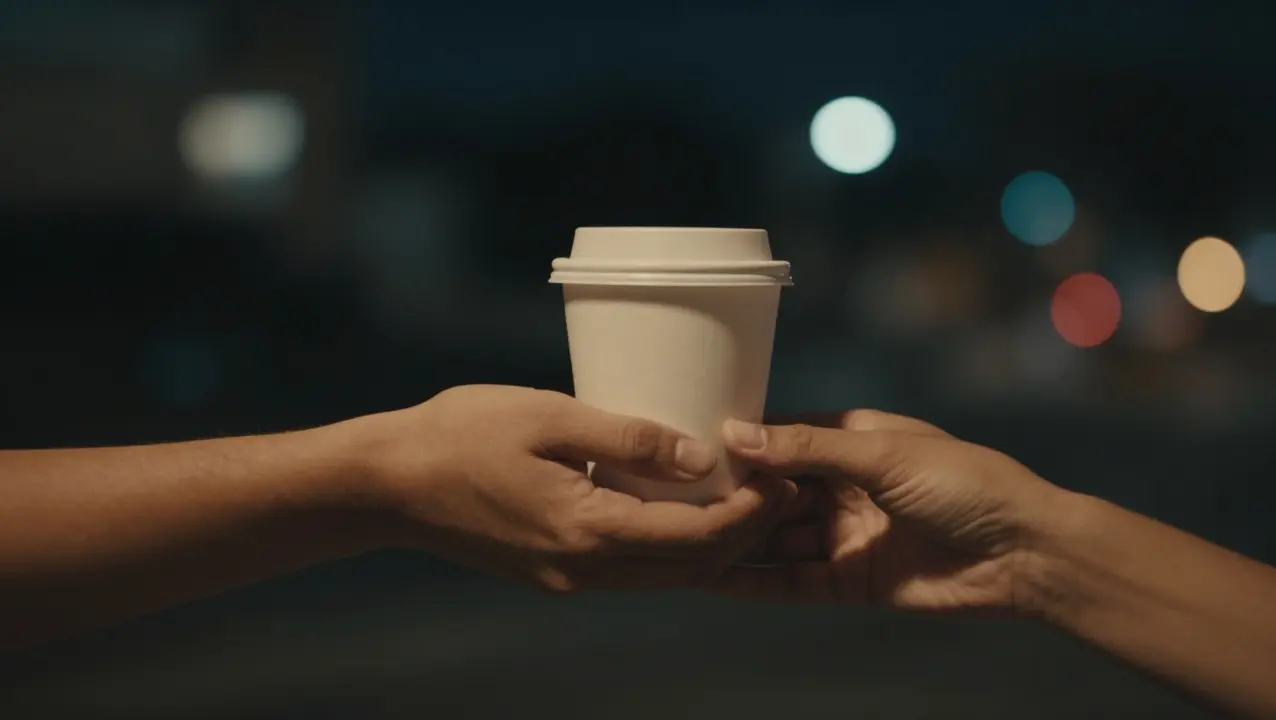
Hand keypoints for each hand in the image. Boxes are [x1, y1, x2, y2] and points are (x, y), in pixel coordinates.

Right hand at [351, 385, 793, 592]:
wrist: (390, 485)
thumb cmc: (462, 434)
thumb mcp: (548, 416)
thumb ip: (629, 437)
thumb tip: (702, 456)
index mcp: (589, 531)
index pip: (698, 536)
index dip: (752, 510)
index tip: (786, 473)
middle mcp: (586, 570)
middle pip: (693, 566)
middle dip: (748, 531)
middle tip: (785, 486)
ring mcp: (570, 579)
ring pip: (667, 575)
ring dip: (714, 543)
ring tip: (750, 498)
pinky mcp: (556, 574)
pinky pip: (635, 569)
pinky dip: (673, 545)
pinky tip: (685, 508)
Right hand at [713, 410, 1067, 612]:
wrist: (1025, 554)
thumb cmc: (967, 484)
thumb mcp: (884, 453)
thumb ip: (808, 449)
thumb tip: (737, 435)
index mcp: (853, 440)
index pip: (782, 438)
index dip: (740, 443)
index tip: (688, 443)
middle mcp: (843, 486)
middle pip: (772, 491)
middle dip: (731, 494)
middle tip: (672, 496)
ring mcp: (845, 535)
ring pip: (777, 538)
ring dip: (736, 538)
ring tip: (680, 537)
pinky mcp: (850, 581)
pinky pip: (792, 581)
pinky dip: (754, 581)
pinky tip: (712, 577)